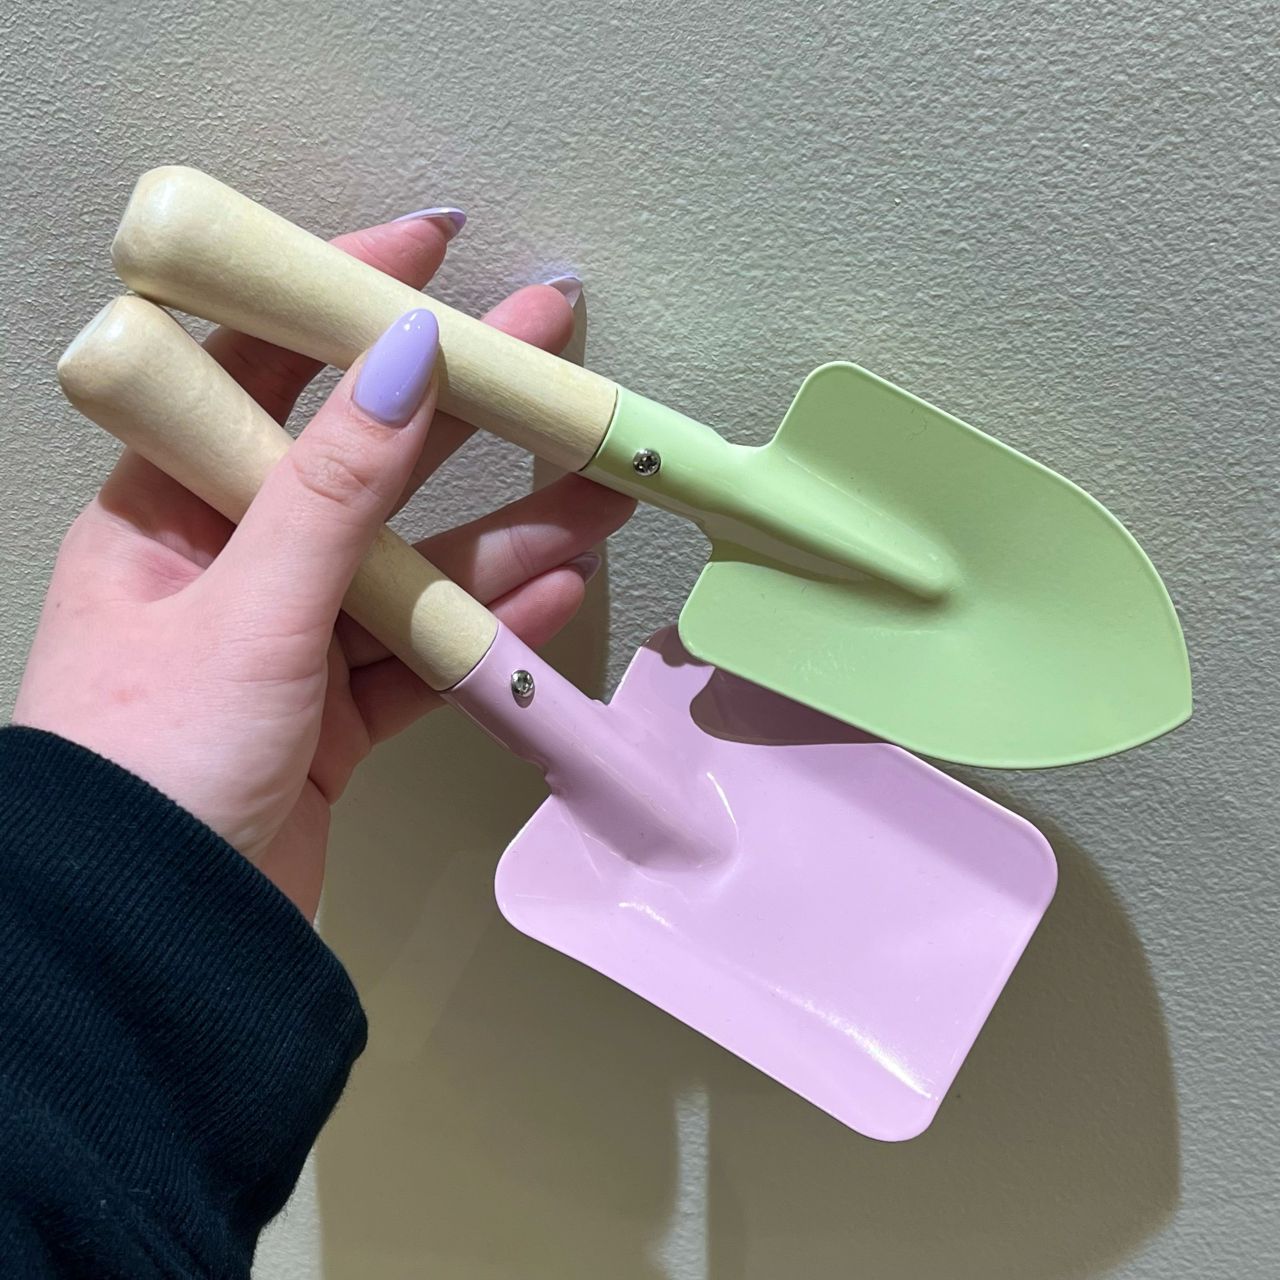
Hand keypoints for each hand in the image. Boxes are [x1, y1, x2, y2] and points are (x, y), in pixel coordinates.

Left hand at [14, 214, 633, 919]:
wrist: (148, 948)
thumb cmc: (150, 769)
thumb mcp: (248, 609)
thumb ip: (335, 489)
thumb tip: (403, 357)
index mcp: (165, 511)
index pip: (259, 373)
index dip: (342, 304)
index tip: (432, 251)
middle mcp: (226, 565)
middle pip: (361, 467)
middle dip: (459, 416)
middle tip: (551, 359)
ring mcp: (286, 642)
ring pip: (411, 569)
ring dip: (503, 537)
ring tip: (598, 494)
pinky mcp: (333, 715)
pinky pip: (422, 654)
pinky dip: (484, 631)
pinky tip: (554, 598)